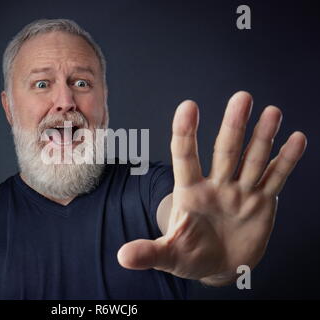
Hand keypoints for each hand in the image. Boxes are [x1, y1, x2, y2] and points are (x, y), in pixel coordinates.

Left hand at [117, 91, 306, 285]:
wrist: (218, 266)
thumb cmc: (189, 256)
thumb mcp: (168, 256)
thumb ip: (148, 253)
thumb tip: (122, 257)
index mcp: (190, 192)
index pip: (185, 158)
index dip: (186, 134)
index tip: (188, 106)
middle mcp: (216, 185)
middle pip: (225, 151)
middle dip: (233, 125)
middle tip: (241, 97)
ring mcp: (240, 192)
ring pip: (253, 159)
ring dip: (263, 136)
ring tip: (272, 112)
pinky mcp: (262, 202)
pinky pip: (274, 177)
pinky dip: (286, 160)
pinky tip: (296, 139)